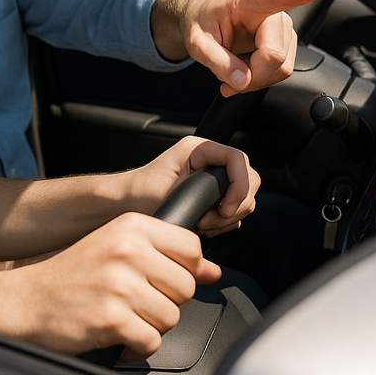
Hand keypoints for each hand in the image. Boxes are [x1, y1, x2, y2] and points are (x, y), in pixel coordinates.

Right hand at [0, 213, 219, 355]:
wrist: (27, 300)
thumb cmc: (72, 275)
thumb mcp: (117, 249)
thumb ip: (166, 255)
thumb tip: (212, 270)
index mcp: (130, 227)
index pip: (191, 247)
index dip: (183, 269)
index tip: (160, 276)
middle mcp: (126, 250)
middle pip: (186, 287)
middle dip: (165, 301)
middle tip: (134, 299)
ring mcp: (119, 285)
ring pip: (172, 317)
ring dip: (150, 324)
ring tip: (122, 313)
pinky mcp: (112, 318)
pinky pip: (152, 341)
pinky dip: (136, 344)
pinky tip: (116, 330)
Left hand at [129, 136, 259, 235]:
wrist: (126, 204)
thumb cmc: (139, 192)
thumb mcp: (166, 189)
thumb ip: (198, 192)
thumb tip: (222, 204)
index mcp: (199, 149)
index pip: (238, 159)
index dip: (240, 185)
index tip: (225, 208)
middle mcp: (210, 160)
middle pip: (249, 179)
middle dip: (236, 204)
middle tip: (212, 219)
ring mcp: (214, 178)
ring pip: (244, 197)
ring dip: (228, 216)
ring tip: (202, 223)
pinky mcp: (214, 196)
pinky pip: (235, 210)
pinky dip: (224, 222)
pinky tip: (204, 225)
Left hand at [152, 0, 319, 96]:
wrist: (202, 16)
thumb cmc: (200, 21)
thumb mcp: (195, 42)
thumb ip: (216, 61)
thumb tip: (242, 82)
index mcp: (247, 0)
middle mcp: (273, 11)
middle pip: (275, 56)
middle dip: (251, 76)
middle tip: (226, 79)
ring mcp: (282, 28)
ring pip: (281, 68)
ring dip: (255, 79)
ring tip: (232, 71)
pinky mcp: (286, 42)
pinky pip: (280, 71)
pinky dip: (260, 79)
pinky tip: (242, 72)